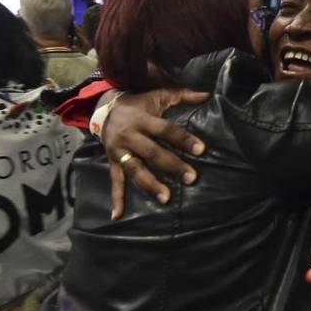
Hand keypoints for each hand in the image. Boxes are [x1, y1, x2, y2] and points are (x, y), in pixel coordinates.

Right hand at [103, 89, 209, 218]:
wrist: (103, 109)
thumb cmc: (138, 104)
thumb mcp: (158, 96)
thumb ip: (182, 95)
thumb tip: (207, 95)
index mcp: (142, 119)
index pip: (166, 130)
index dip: (183, 139)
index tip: (201, 150)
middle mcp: (130, 136)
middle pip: (152, 152)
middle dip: (171, 165)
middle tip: (191, 178)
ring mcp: (119, 151)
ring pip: (135, 170)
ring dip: (150, 185)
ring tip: (166, 198)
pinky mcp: (112, 162)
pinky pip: (115, 181)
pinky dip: (116, 198)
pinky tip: (117, 215)